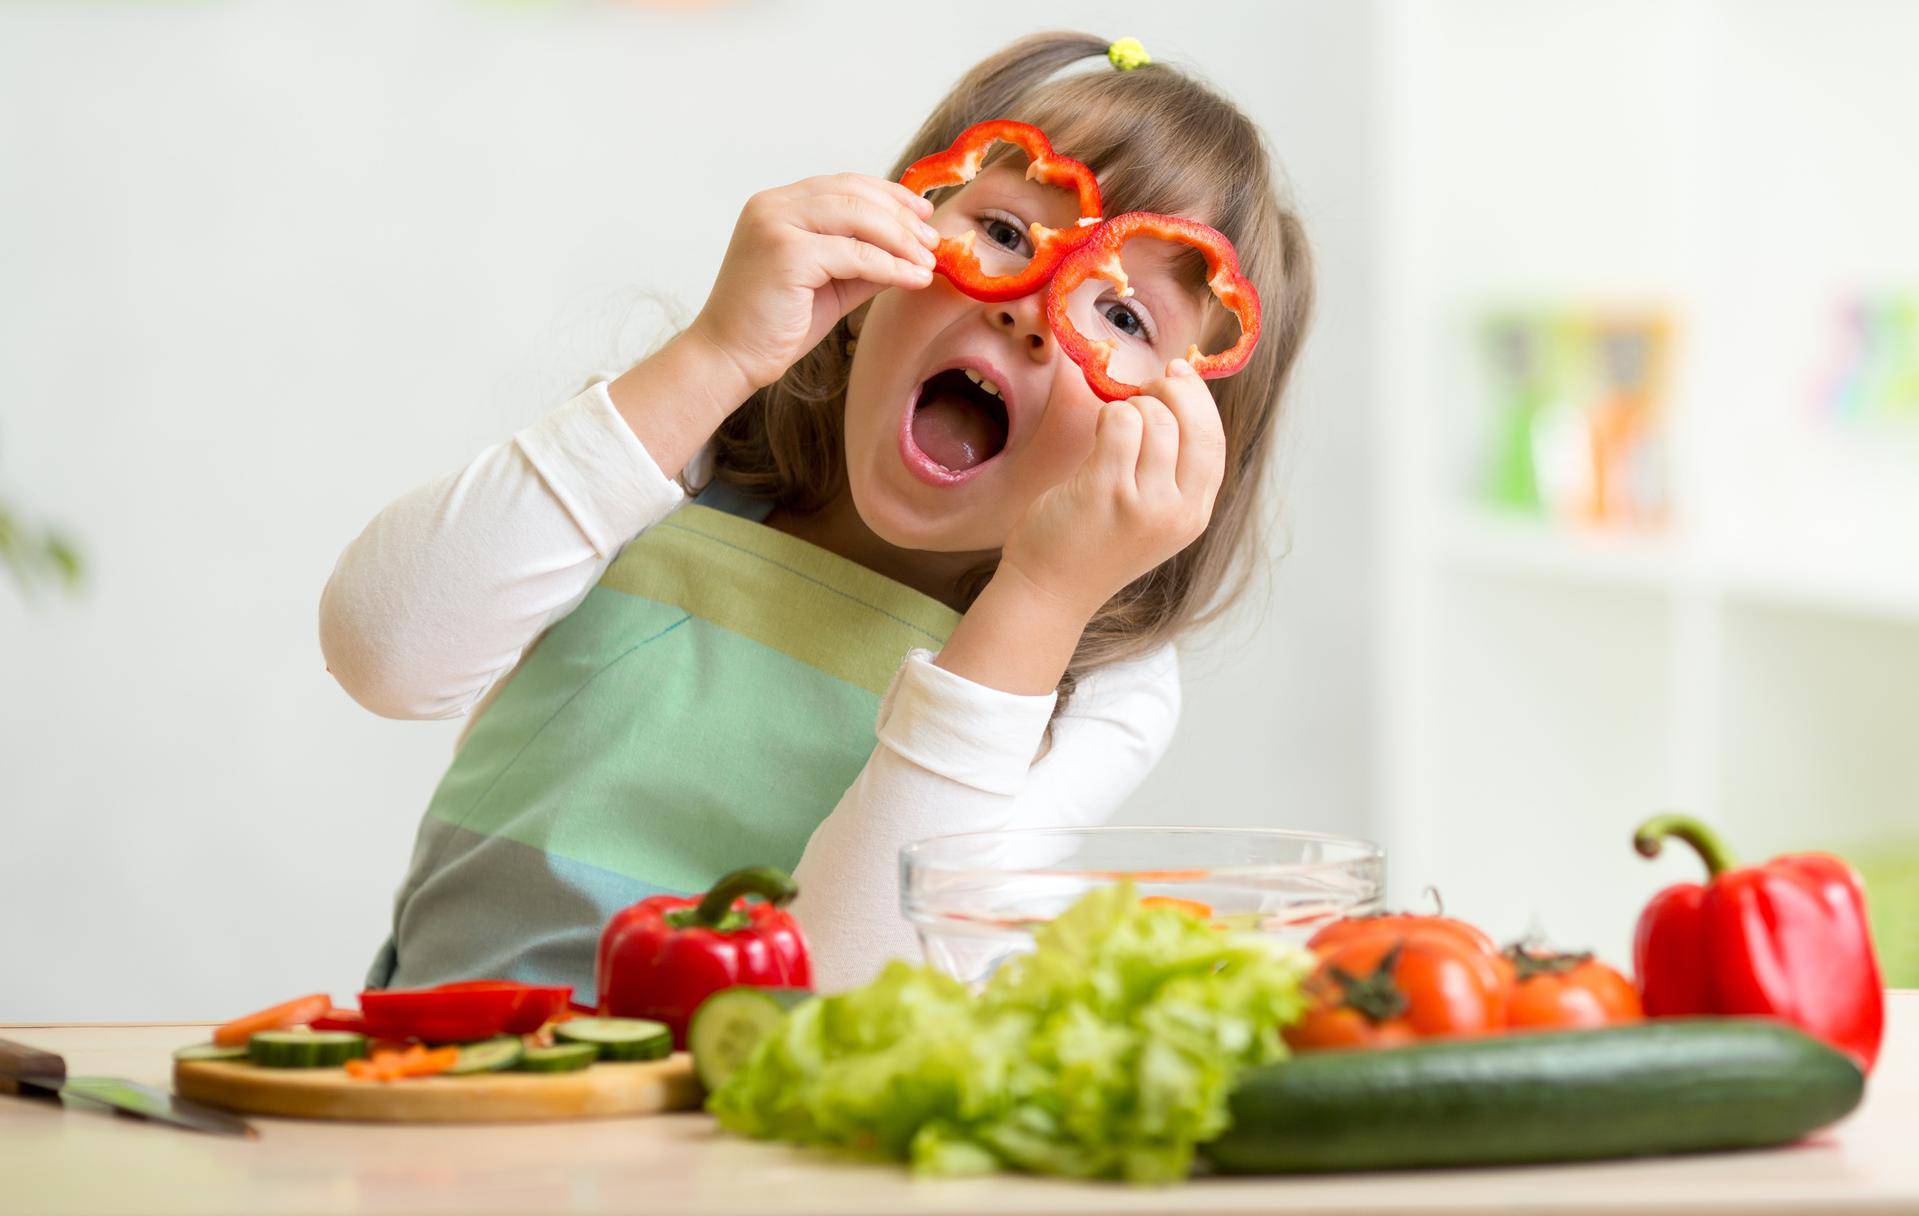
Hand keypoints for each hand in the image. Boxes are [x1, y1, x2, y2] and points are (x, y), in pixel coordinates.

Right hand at [688, 174, 938, 391]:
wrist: (729, 358)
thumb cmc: (775, 325)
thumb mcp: (830, 283)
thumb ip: (864, 260)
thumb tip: (914, 249)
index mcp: (778, 204)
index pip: (844, 184)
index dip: (889, 194)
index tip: (922, 212)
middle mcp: (773, 205)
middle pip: (855, 194)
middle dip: (901, 217)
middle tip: (932, 242)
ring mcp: (776, 225)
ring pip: (858, 218)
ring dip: (901, 240)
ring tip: (928, 262)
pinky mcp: (786, 254)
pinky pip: (855, 254)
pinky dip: (891, 266)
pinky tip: (913, 279)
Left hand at [999, 360, 1227, 619]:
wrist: (1050, 590)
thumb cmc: (1093, 544)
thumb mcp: (1151, 517)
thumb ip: (1170, 471)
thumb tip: (1177, 395)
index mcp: (1194, 516)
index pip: (1214, 443)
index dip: (1199, 402)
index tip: (1180, 373)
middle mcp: (1177, 512)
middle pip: (1194, 425)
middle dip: (1171, 392)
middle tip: (1143, 390)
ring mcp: (1144, 503)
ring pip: (1154, 419)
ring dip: (1130, 408)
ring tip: (1111, 426)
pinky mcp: (1106, 491)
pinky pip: (1119, 423)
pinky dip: (1108, 415)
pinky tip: (1097, 432)